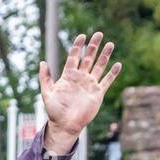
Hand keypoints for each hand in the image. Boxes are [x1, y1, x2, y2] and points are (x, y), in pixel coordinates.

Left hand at [39, 32, 121, 152]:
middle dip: (93, 46)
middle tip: (99, 34)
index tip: (82, 36)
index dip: (78, 46)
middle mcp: (80, 78)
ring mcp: (89, 85)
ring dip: (105, 56)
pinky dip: (112, 73)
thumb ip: (45, 78)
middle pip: (88, 58)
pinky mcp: (97, 93)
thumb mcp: (47, 93)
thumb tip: (42, 62)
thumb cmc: (54, 111)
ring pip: (99, 66)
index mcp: (68, 76)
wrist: (65, 125)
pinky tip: (118, 64)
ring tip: (110, 44)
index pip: (74, 57)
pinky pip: (107, 81)